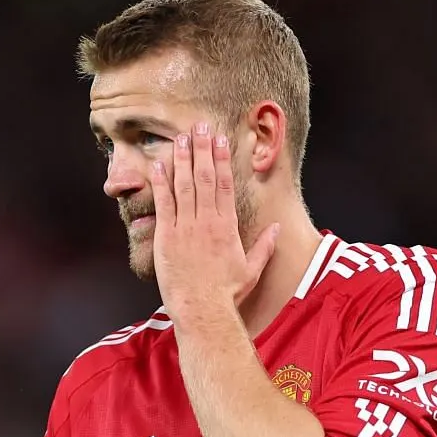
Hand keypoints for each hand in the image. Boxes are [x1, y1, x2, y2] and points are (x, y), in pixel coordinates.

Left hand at [151, 121, 279, 322]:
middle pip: (205, 177)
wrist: (202, 310)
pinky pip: (163, 205)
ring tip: (180, 138)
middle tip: (199, 126)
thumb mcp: (252, 270)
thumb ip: (264, 246)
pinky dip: (161, 184)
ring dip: (182, 159)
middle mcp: (207, 222)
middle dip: (202, 149)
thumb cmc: (226, 293)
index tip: (220, 140)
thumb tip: (277, 229)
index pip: (225, 184)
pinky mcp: (166, 238)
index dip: (222, 159)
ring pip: (184, 186)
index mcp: (227, 226)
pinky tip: (158, 166)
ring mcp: (185, 228)